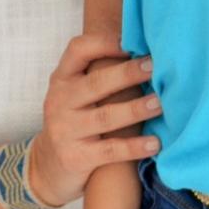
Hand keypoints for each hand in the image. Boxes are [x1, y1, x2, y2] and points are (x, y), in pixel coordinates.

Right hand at [29, 33, 162, 208]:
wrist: (47, 166)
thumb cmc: (74, 120)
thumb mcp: (75, 93)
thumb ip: (99, 74)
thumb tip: (146, 52)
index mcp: (62, 78)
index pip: (78, 50)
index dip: (105, 43)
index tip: (133, 43)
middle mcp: (60, 101)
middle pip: (96, 83)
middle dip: (128, 73)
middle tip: (155, 67)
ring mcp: (66, 130)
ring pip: (105, 117)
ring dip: (136, 109)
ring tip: (160, 104)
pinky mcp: (76, 157)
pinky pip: (110, 151)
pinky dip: (134, 147)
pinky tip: (155, 143)